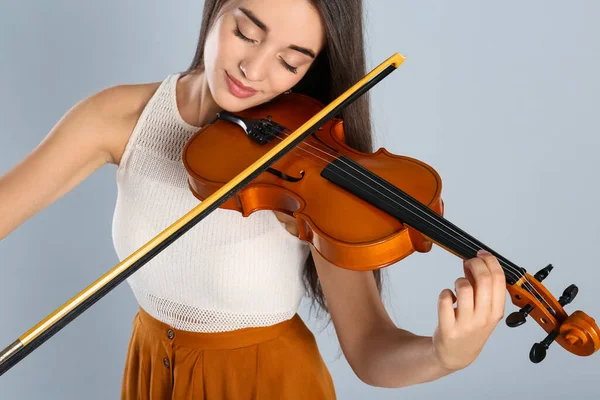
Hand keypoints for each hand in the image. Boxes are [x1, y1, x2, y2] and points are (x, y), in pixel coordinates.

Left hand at [432, 249, 505, 370]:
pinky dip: (444, 293)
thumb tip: (473, 261)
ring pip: (464, 287)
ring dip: (459, 280)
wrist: (456, 354)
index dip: (489, 261)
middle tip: (467, 263)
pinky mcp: (448, 327)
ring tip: (458, 288)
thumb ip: (481, 286)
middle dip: (474, 264)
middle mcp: (484, 318)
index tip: (480, 255)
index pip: (499, 278)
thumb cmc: (471, 328)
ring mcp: (466, 323)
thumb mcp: (484, 310)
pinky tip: (448, 299)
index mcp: (497, 311)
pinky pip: (445, 299)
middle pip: (484, 279)